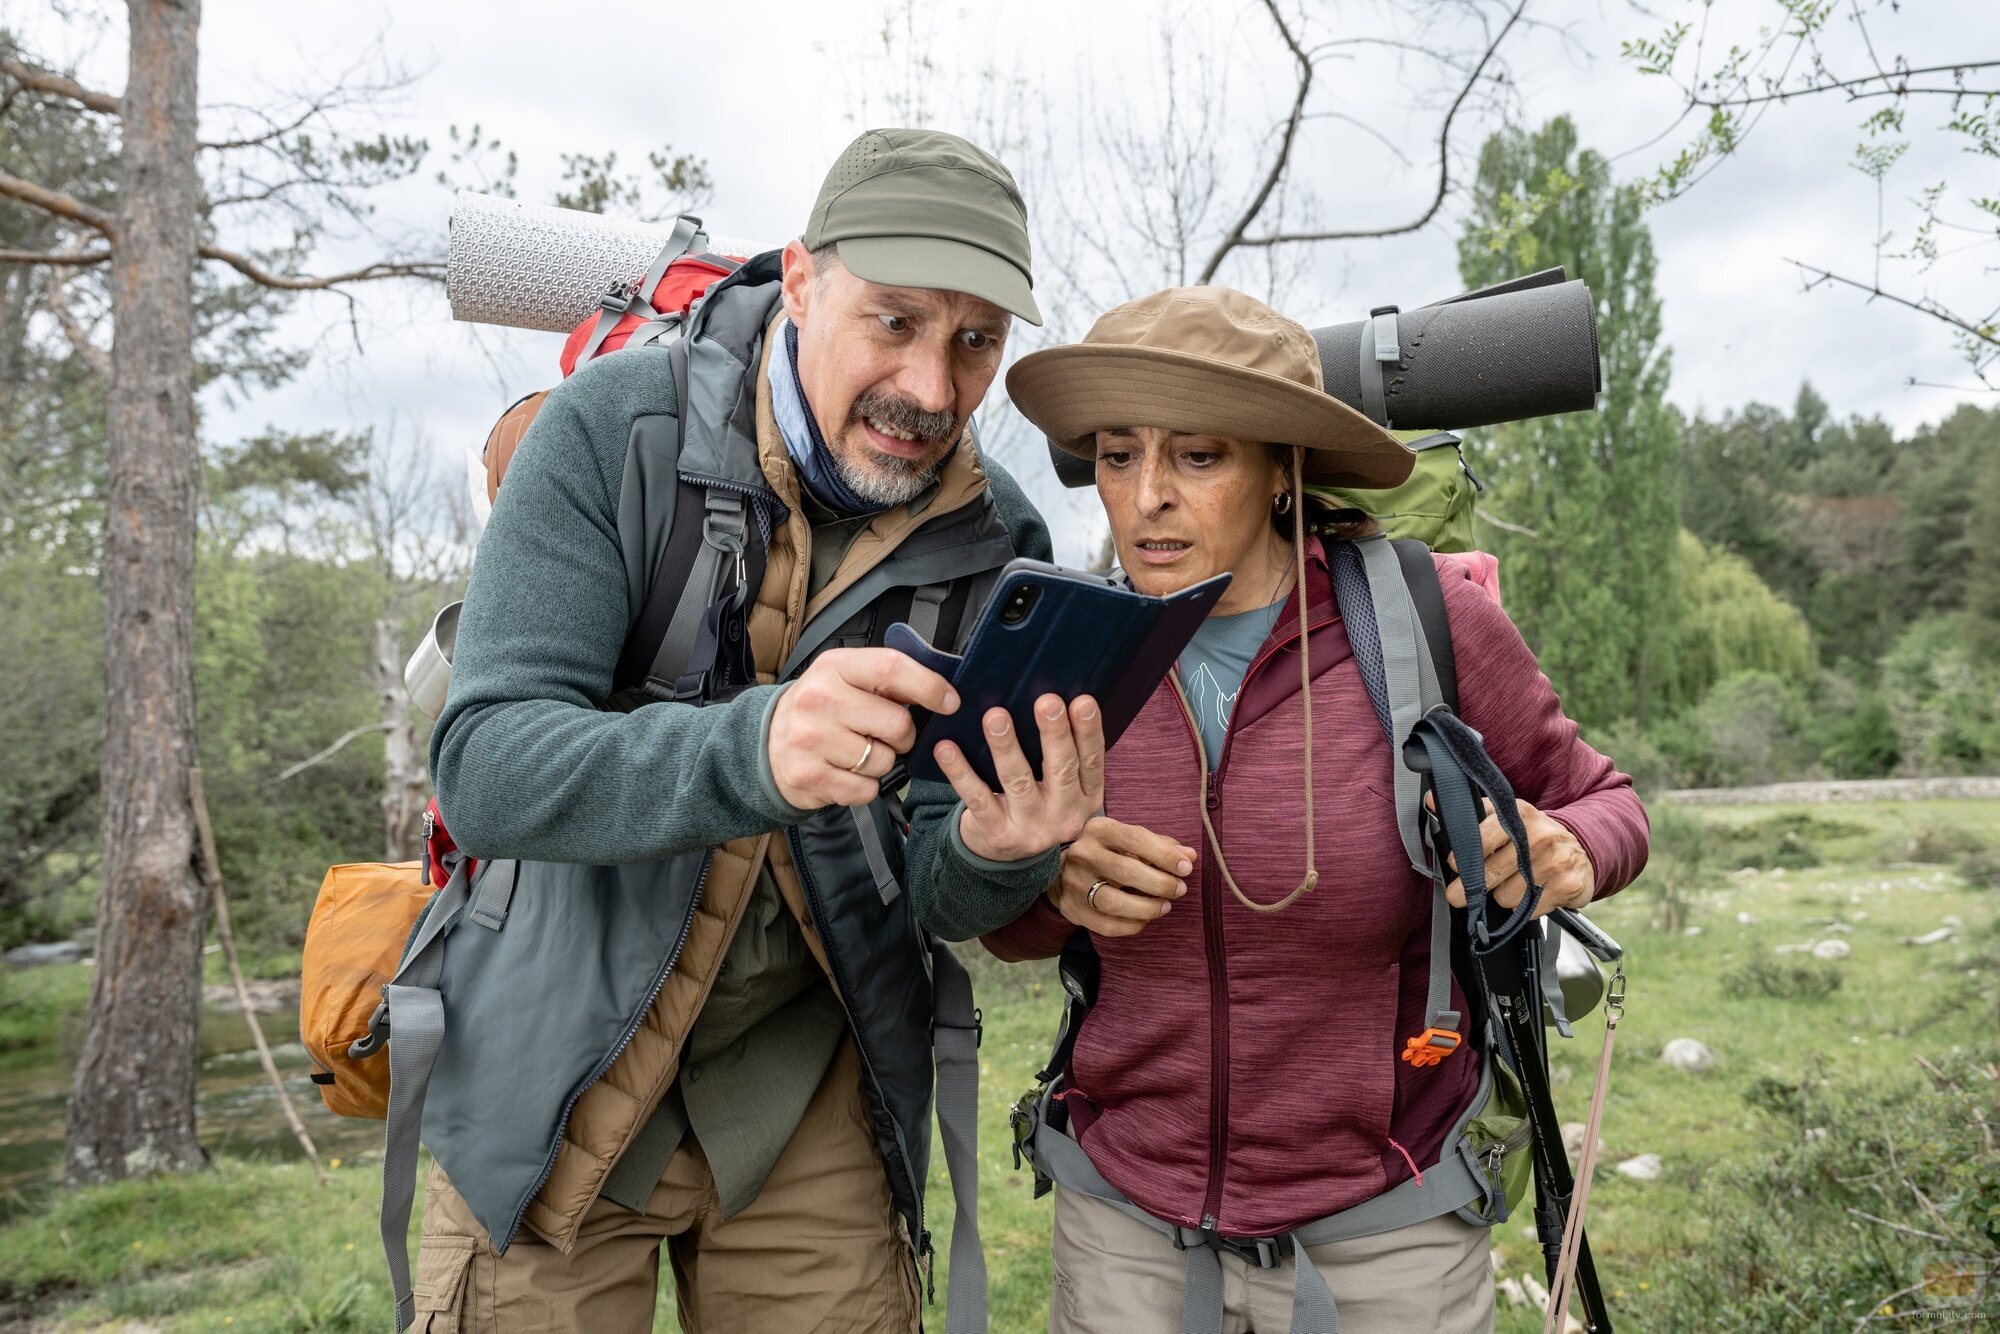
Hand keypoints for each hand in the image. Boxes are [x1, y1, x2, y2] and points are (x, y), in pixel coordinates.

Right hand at [768, 648, 958, 809]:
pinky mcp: (809, 776)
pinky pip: (866, 789)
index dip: (929, 686)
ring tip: (857, 752)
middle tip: (885, 734)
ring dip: (881, 762)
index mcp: (834, 667)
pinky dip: (865, 786)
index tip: (949, 701)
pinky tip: (846, 772)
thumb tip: (940, 690)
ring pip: (884, 761)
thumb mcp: (844, 678)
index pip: (892, 668)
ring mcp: (811, 739)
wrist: (766, 743)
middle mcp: (819, 700)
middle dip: (904, 735)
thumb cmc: (820, 709)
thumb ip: (886, 680)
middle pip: (897, 723)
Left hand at [939, 694, 1104, 861]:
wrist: (1006, 860)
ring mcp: (1030, 828)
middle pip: (1062, 769)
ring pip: (1018, 782)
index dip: (1089, 731)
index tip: (1082, 701)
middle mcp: (1064, 815)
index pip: (1092, 761)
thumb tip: (1050, 700)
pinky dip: (960, 772)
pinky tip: (946, 748)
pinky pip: (977, 798)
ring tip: (995, 717)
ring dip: (1006, 747)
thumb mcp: (1061, 788)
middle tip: (1047, 702)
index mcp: (1086, 797)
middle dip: (1054, 734)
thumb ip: (1062, 754)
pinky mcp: (997, 834)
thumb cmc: (1035, 804)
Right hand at [1046, 816, 1195, 937]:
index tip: (1186, 868)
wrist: (1062, 871)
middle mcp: (1082, 853)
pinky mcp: (1071, 908)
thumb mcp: (1129, 840)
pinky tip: (1145, 919)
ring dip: (1147, 908)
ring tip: (1165, 906)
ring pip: (1114, 902)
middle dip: (1160, 883)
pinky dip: (1132, 925)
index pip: (1135, 839)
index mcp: (1098, 829)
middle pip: (1126, 871)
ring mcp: (1073, 883)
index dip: (1164, 855)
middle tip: (1179, 890)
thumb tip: (1189, 856)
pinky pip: (1106, 925)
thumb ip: (1159, 846)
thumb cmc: (1107, 852)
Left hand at [1443, 797, 1594, 919]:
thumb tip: (1431, 800)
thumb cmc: (1534, 836)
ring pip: (1506, 897)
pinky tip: (1532, 894)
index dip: (1464, 857)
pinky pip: (1528, 910)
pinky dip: (1525, 908)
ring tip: (1513, 885)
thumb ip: (1472, 811)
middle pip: (1489, 873)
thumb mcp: (1507, 816)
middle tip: (1459, 894)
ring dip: (1504, 896)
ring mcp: (1555, 861)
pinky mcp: (1567, 886)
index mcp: (1520, 815)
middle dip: (1472, 887)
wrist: (1583, 850)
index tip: (1456, 865)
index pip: (1481, 839)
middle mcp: (1539, 836)